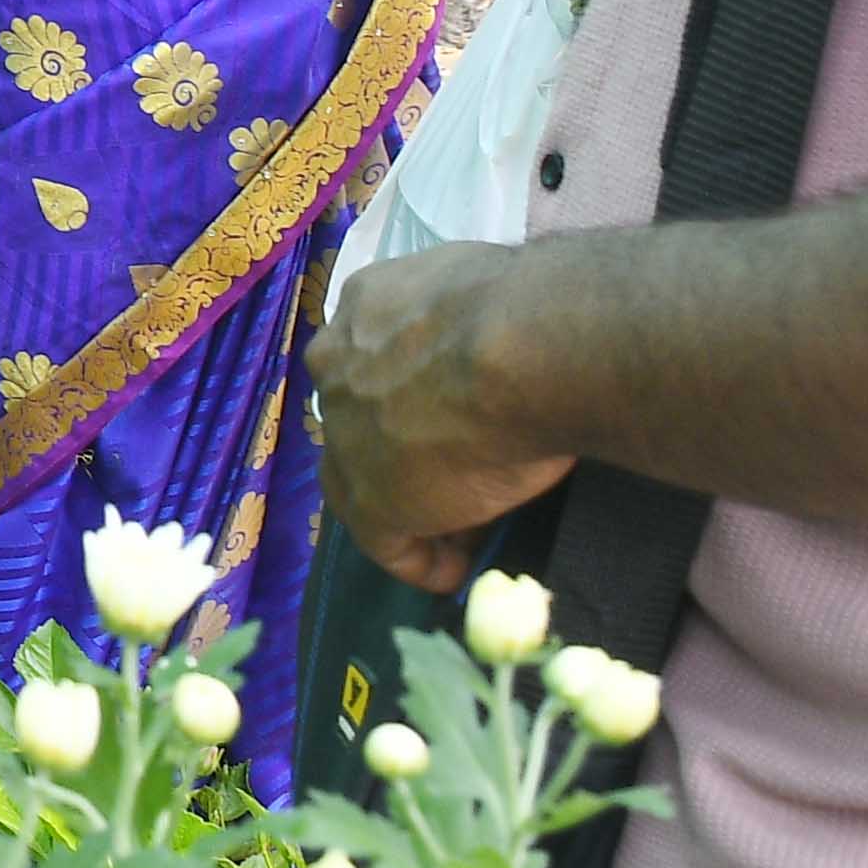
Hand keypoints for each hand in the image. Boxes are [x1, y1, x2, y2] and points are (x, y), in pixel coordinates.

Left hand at [310, 239, 574, 595]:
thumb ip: (472, 319)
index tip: (458, 425)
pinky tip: (455, 574)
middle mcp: (340, 361)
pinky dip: (420, 560)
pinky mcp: (369, 498)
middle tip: (460, 479)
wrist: (523, 347)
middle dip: (402, 450)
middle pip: (364, 418)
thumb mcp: (486, 294)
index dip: (414, 398)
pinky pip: (386, 540)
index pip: (376, 360)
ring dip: (411, 507)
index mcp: (367, 303)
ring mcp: (346, 432)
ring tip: (463, 536)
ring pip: (366, 479)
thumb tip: (510, 342)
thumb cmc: (527, 309)